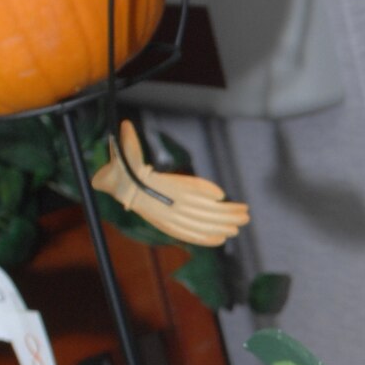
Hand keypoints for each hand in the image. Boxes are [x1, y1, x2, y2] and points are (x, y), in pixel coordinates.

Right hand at [91, 120, 250, 247]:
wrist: (119, 189)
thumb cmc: (128, 171)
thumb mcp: (129, 155)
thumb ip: (132, 144)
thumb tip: (125, 125)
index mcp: (165, 185)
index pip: (193, 190)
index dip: (210, 194)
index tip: (227, 198)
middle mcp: (171, 203)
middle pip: (204, 211)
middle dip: (228, 214)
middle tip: (246, 215)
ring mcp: (171, 217)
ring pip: (201, 224)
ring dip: (223, 226)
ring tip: (239, 226)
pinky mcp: (170, 227)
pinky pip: (191, 235)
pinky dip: (207, 238)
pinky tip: (222, 238)